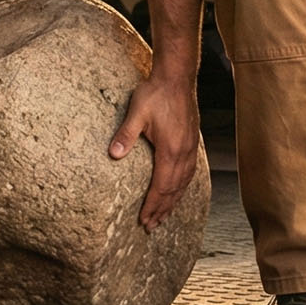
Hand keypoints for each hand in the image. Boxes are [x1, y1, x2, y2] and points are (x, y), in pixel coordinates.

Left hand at [108, 72, 200, 230]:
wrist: (177, 77)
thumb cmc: (155, 93)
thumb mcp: (136, 112)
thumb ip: (125, 135)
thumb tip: (113, 155)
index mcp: (170, 150)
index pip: (161, 186)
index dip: (153, 205)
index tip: (144, 220)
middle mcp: (183, 153)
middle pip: (173, 190)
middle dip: (162, 210)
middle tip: (151, 226)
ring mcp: (190, 148)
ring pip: (183, 183)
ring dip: (173, 201)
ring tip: (164, 216)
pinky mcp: (191, 142)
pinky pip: (189, 173)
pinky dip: (182, 187)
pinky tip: (177, 191)